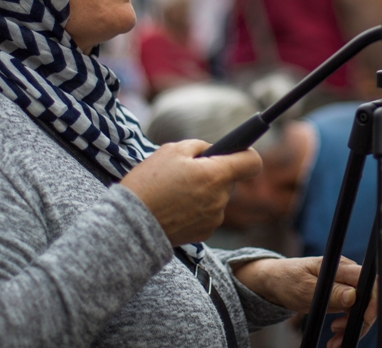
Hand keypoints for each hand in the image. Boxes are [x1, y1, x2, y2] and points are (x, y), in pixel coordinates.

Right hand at [120, 140, 261, 245]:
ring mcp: (214, 219)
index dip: (246, 153)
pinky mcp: (204, 234)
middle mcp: (220, 199)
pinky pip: (207, 214)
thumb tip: (214, 151)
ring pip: (217, 197)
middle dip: (213, 173)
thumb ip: (200, 147)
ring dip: (203, 192)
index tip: (237, 152)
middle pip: (229, 179)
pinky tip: (174, 208)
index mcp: (216, 175)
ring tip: (175, 192)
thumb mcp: (171, 151)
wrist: (129, 224)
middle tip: (187, 171)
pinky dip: (196, 209)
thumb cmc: (149, 183)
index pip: (252, 162)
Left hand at [232, 256, 376, 347]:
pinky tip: (334, 337)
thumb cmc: (289, 280)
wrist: (277, 282)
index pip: (367, 280)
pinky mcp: (342, 297)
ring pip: (361, 309)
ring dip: (351, 328)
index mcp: (340, 267)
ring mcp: (345, 286)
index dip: (373, 300)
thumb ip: (331, 292)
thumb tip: (354, 296)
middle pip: (368, 297)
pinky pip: (351, 314)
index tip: (366, 319)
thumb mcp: (306, 288)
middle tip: (337, 335)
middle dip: (360, 320)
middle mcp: (347, 275)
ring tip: (333, 342)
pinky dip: (345, 328)